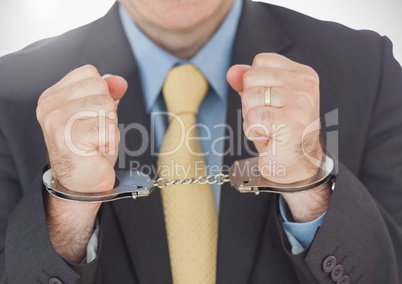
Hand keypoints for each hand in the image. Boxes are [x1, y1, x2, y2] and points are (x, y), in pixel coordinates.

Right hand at [37, 65, 126, 192]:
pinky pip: (108, 126)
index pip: (90, 73)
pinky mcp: (69, 136)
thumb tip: (119, 81)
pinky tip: (96, 150)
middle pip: (100, 87)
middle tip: (95, 132)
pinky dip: (110, 140)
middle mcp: (50, 106)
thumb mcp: (101, 115)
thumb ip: (108, 93)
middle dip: (108, 111)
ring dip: (109, 127)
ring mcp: (57, 120)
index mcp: (53, 96)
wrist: (83, 183)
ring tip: (95, 141)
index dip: (102, 95)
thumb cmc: (90, 149)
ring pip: (106, 105)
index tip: (92, 117)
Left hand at [227, 53, 330, 221]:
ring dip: (251, 118)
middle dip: (250, 102)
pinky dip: (253, 131)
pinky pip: (252, 118)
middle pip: (251, 78)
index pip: (260, 61)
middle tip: (268, 120)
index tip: (271, 104)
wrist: (295, 164)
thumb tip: (232, 71)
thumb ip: (248, 82)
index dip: (254, 84)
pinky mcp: (291, 122)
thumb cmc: (280, 131)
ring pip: (249, 98)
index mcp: (303, 74)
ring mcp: (300, 102)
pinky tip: (269, 138)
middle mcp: (305, 84)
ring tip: (269, 129)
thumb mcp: (263, 100)